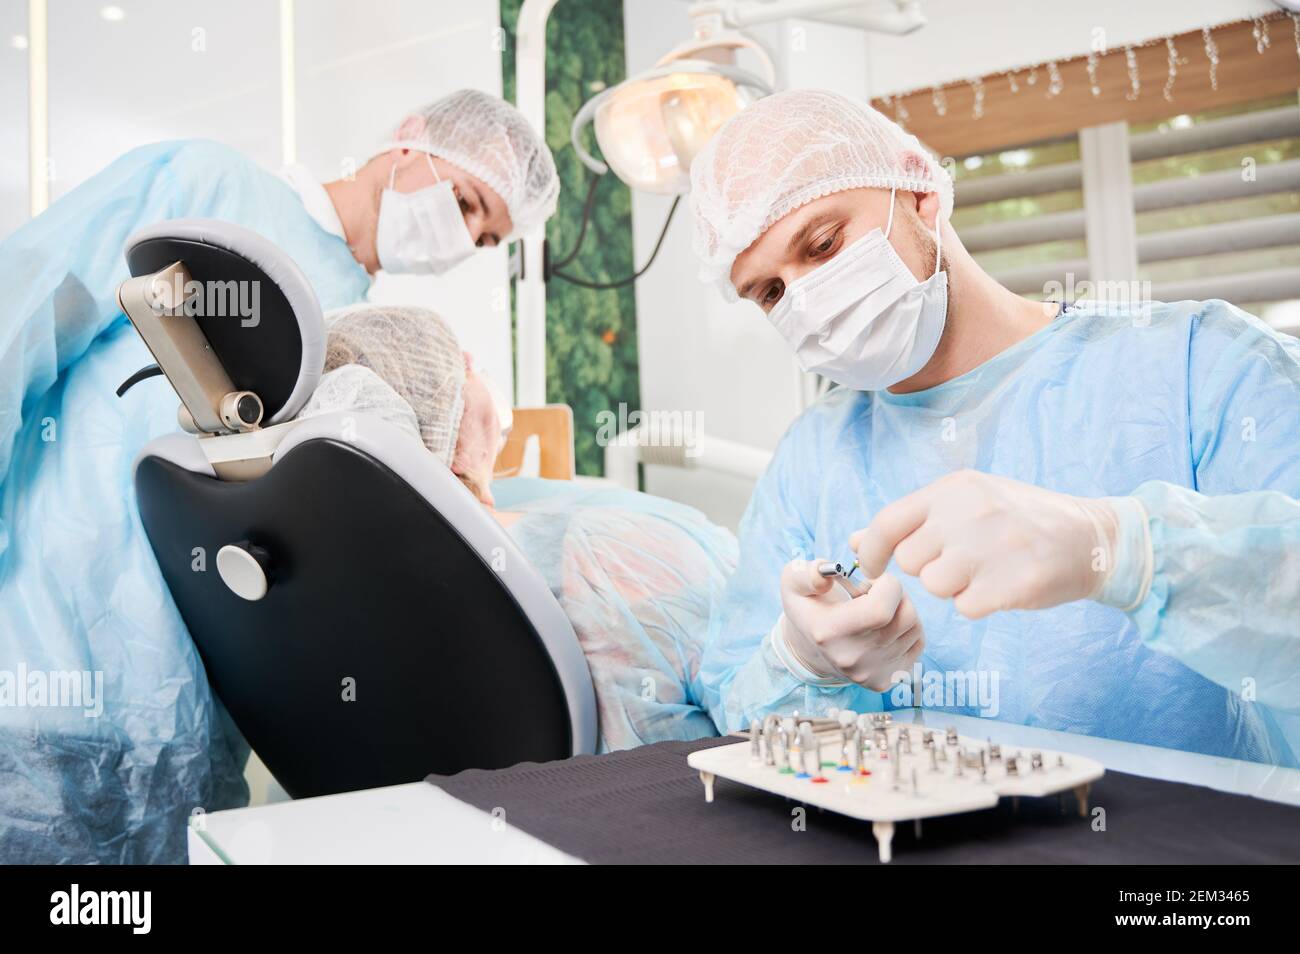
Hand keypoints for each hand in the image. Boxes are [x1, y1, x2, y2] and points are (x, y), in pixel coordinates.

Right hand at [775, 559, 923, 689]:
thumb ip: (805, 573)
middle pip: (905, 616)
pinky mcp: (886, 681)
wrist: (810, 649)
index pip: (881, 608)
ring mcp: (870, 674)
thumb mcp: (794, 582)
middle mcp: (851, 659)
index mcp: (828, 633)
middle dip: (898, 594)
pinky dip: (909, 629)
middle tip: (878, 591)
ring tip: (880, 607)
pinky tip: (886, 626)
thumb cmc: (810, 607)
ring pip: (915, 628)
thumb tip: (826, 578)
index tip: (871, 581)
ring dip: (903, 609)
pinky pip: (918, 644)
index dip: (886, 585)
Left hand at [851, 470, 1119, 619]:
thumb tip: (853, 541)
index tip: (873, 568)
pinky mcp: (1014, 582)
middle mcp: (970, 512)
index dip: (871, 551)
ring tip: (985, 571)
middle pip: (912, 561)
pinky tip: (1003, 585)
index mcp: (954, 488)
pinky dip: (979, 603)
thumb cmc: (1019, 520)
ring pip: (936, 586)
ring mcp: (993, 546)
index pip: (887, 522)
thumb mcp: (966, 503)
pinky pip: (967, 606)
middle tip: (963, 561)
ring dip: (954, 588)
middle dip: (929, 569)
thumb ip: (911, 521)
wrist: (1093, 537)